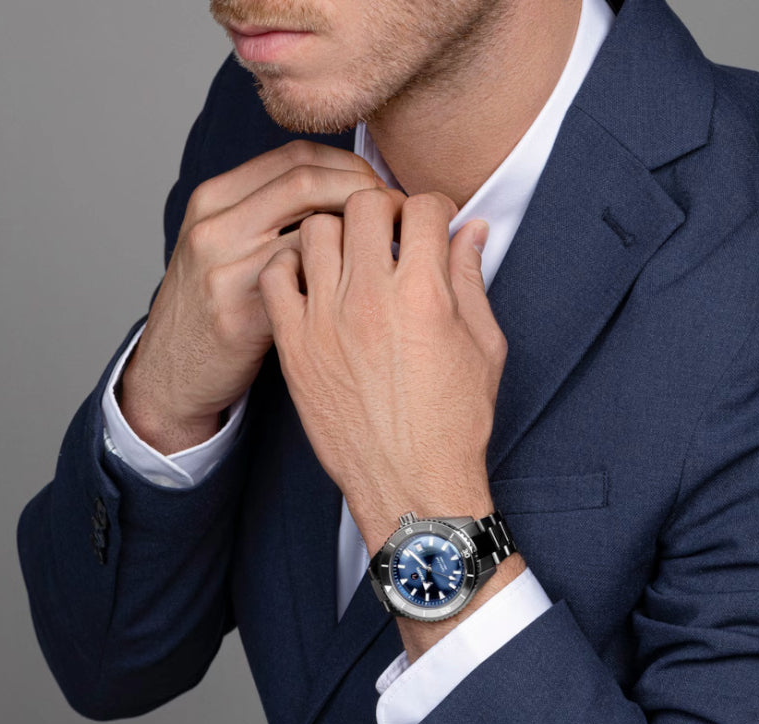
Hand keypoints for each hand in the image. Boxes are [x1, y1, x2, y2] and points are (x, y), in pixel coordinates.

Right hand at [120, 141, 386, 453]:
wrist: (171, 376)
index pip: (296, 157)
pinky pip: (306, 282)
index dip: (350, 166)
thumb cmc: (214, 313)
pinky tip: (370, 289)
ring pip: (310, 226)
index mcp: (213, 199)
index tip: (382, 191)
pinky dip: (346, 279)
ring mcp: (223, 269)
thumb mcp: (225, 249)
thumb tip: (347, 194)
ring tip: (393, 250)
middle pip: (306, 179)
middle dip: (364, 190)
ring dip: (363, 233)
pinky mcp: (240, 315)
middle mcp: (214, 225)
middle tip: (399, 216)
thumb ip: (270, 217)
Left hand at [257, 189, 507, 555]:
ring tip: (350, 258)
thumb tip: (470, 231)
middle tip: (388, 234)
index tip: (429, 227)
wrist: (411, 484)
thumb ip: (471, 280)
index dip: (431, 210)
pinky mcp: (294, 347)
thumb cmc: (453, 424)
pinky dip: (291, 266)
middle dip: (381, 209)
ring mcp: (324, 321)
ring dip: (335, 232)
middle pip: (363, 204)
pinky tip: (313, 284)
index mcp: (423, 293)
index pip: (421, 207)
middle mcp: (369, 298)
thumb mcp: (483, 347)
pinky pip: (275, 276)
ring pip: (314, 230)